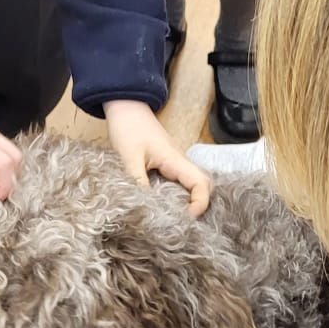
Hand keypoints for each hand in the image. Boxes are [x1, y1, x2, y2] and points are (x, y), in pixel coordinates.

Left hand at [104, 101, 211, 215]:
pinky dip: (177, 195)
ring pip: (192, 185)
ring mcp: (174, 163)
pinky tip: (164, 206)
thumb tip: (144, 208)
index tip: (186, 218)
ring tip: (174, 218)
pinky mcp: (165, 164)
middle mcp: (180, 162)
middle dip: (199, 205)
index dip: (200, 203)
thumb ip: (137, 183)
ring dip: (188, 201)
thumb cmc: (128, 128)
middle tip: (182, 221)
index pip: (202, 184)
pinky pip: (179, 182)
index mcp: (176, 160)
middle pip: (203, 185)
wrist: (124, 106)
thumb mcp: (129, 158)